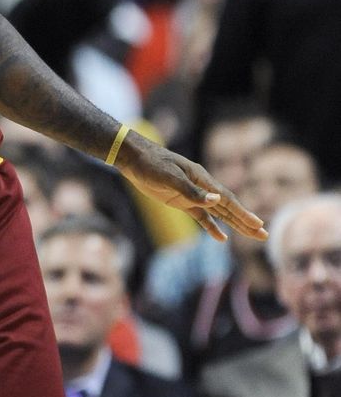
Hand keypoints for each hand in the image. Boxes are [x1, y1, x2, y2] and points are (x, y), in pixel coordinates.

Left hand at [115, 130, 266, 242]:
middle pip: (228, 207)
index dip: (243, 213)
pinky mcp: (180, 201)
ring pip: (218, 213)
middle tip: (264, 235)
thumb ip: (192, 192)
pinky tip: (221, 238)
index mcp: (201, 178)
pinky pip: (201, 216)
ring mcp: (191, 194)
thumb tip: (217, 201)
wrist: (132, 157)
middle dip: (246, 222)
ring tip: (252, 235)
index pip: (227, 199)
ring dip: (235, 224)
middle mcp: (201, 187)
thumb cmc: (151, 163)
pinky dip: (212, 227)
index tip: (258, 225)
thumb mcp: (169, 177)